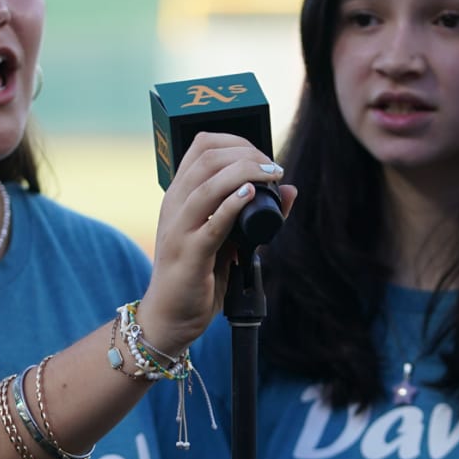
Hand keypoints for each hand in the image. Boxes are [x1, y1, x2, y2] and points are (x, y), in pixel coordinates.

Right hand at [138, 133, 295, 349]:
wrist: (170, 317)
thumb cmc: (198, 276)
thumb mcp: (229, 238)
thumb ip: (255, 214)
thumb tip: (289, 188)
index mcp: (180, 196)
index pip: (201, 147)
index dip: (236, 142)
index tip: (263, 155)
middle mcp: (175, 206)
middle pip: (206, 159)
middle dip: (246, 154)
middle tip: (273, 168)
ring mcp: (178, 230)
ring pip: (206, 185)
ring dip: (243, 173)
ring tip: (269, 175)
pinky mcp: (187, 255)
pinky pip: (210, 224)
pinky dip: (231, 205)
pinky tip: (249, 196)